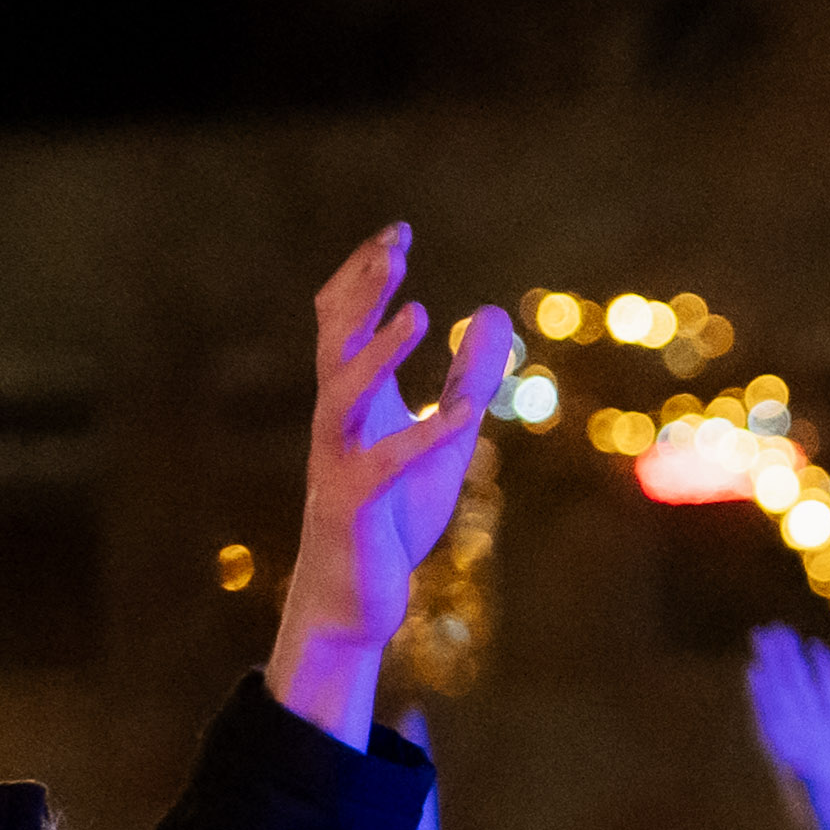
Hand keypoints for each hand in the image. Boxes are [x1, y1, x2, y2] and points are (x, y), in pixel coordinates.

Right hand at [275, 225, 514, 745]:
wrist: (352, 598)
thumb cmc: (392, 515)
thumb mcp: (447, 437)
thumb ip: (469, 378)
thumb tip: (494, 311)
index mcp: (354, 403)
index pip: (342, 324)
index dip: (364, 277)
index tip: (397, 231)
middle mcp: (336, 425)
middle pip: (335, 342)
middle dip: (362, 293)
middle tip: (395, 245)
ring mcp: (339, 464)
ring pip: (342, 396)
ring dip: (377, 353)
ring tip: (418, 312)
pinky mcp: (355, 508)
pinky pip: (385, 467)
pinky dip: (421, 439)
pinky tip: (461, 418)